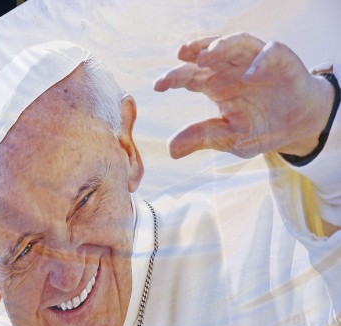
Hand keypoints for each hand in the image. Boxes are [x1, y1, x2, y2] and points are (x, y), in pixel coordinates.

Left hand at [154, 33, 333, 158]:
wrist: (297, 125)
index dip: (173, 77)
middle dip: (193, 53)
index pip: (189, 76)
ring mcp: (254, 61)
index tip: (158, 85)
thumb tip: (171, 150)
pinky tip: (249, 75)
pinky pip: (269, 53)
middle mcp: (230, 69)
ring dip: (220, 46)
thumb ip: (202, 138)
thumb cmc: (260, 127)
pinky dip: (259, 61)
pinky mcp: (280, 60)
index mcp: (214, 85)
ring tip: (206, 55)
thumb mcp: (229, 138)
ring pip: (235, 44)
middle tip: (179, 54)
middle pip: (208, 55)